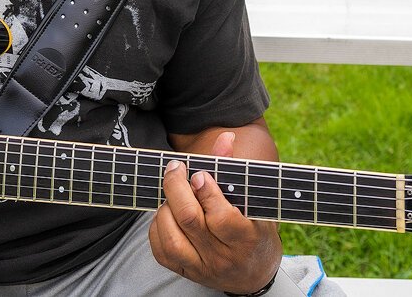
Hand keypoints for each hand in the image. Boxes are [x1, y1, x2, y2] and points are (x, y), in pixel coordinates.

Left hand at [148, 130, 282, 293]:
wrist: (253, 274)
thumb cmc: (254, 230)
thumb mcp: (253, 203)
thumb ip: (233, 170)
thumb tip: (225, 136)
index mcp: (246, 239)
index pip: (221, 217)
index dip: (206, 191)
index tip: (200, 174)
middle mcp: (223, 257)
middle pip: (190, 220)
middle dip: (177, 188)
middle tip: (176, 168)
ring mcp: (202, 268)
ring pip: (171, 237)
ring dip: (166, 208)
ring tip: (173, 194)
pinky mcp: (185, 273)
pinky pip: (161, 250)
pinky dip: (157, 227)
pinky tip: (166, 213)